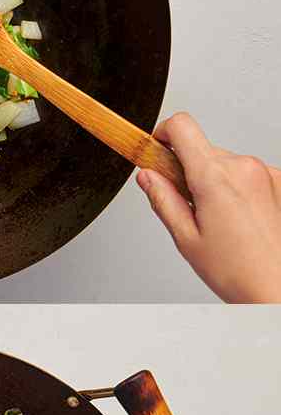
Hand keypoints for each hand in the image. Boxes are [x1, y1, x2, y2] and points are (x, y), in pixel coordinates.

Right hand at [138, 112, 280, 301]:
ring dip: (213, 181)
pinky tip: (237, 219)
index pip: (182, 127)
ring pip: (224, 163)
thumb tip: (147, 176)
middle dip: (187, 171)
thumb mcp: (185, 237)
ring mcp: (266, 173)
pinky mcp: (279, 181)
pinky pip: (246, 174)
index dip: (162, 134)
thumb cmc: (238, 270)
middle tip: (186, 206)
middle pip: (201, 149)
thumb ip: (162, 199)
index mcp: (216, 178)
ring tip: (216, 220)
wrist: (277, 288)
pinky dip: (235, 189)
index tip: (156, 151)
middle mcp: (244, 167)